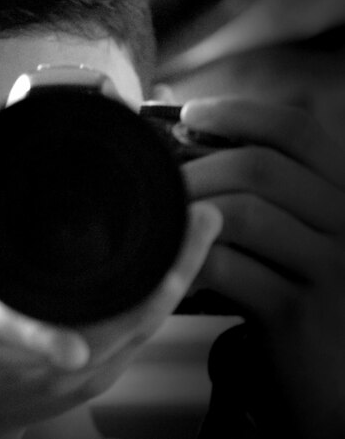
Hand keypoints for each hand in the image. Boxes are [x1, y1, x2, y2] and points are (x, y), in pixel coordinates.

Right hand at [0, 137, 221, 438]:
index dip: (35, 337)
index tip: (73, 348)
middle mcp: (19, 359)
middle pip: (100, 333)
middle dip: (160, 280)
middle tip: (201, 219)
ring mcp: (57, 378)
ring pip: (129, 336)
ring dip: (174, 283)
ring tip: (204, 230)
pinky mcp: (83, 383)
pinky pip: (134, 338)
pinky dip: (163, 299)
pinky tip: (182, 265)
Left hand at [182, 98, 344, 437]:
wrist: (329, 372)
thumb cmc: (293, 283)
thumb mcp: (292, 227)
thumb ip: (256, 185)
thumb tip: (183, 131)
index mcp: (344, 189)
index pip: (296, 130)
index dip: (239, 113)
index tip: (189, 113)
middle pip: (260, 168)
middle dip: (195, 170)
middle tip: (158, 183)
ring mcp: (332, 268)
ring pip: (241, 214)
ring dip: (187, 213)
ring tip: (159, 220)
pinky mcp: (301, 312)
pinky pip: (228, 268)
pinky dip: (188, 260)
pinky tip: (172, 264)